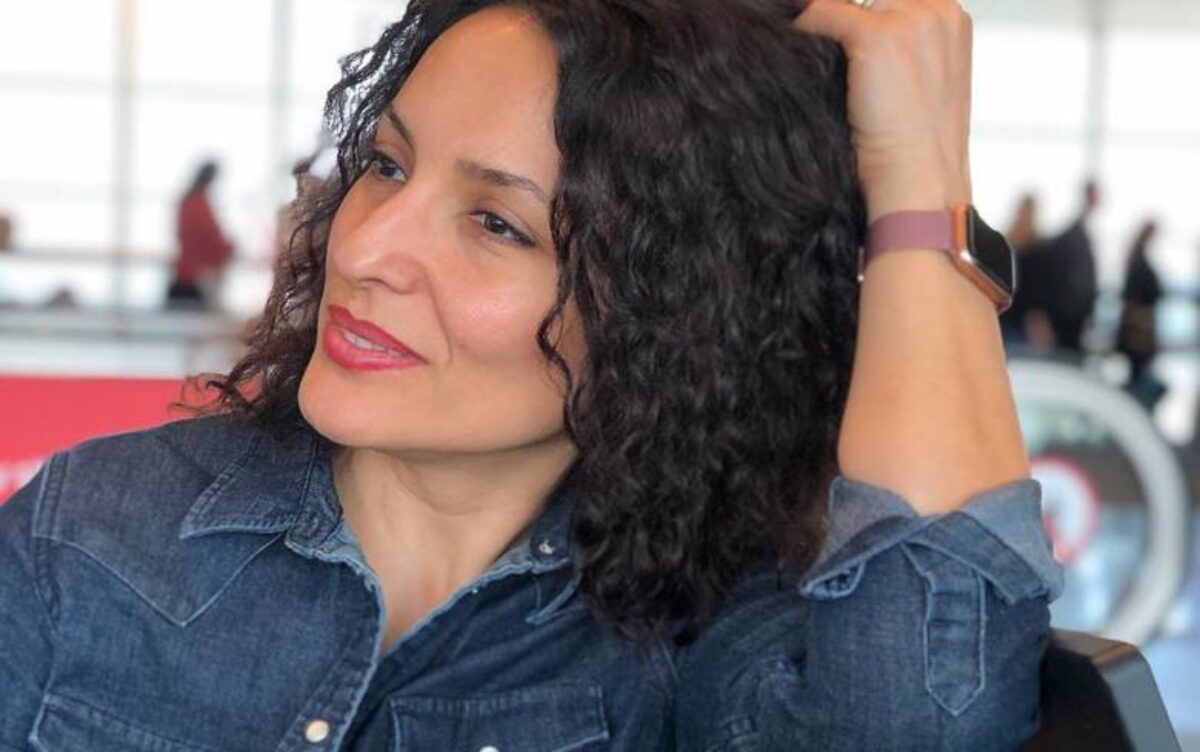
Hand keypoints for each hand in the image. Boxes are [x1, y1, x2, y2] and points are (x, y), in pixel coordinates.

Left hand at [793, 0, 973, 220]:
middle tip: (830, 68)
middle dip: (846, 29)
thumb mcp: (922, 86)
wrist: (919, 181)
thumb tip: (850, 41)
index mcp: (954, 19)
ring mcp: (910, 20)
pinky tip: (803, 65)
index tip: (842, 50)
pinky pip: (822, 14)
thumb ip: (900, 52)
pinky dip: (806, 33)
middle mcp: (938, 10)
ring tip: (820, 75)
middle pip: (870, 2)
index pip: (892, 1)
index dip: (863, 23)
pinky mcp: (878, 35)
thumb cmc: (915, 148)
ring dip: (827, 34)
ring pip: (845, 7)